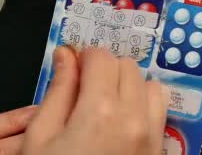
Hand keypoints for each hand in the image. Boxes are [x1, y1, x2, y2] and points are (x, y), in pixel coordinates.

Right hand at [24, 47, 167, 154]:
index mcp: (100, 111)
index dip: (82, 58)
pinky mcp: (158, 151)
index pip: (101, 57)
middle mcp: (134, 119)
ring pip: (150, 85)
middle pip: (127, 66)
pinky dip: (143, 105)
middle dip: (104, 69)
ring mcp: (151, 136)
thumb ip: (58, 91)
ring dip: (128, 85)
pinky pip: (160, 112)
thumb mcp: (41, 137)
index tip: (72, 68)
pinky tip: (120, 122)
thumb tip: (65, 56)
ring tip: (104, 104)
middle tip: (83, 88)